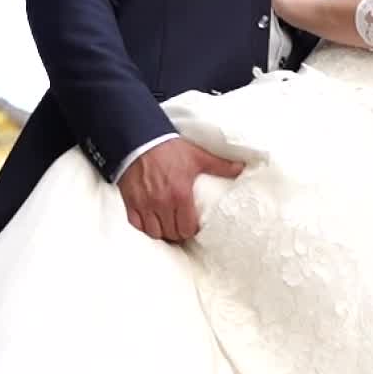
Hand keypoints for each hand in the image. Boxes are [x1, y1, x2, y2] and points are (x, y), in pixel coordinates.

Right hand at [116, 137, 242, 241]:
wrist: (140, 139)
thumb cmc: (169, 148)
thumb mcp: (197, 156)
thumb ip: (220, 165)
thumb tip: (241, 168)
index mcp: (180, 195)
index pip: (187, 229)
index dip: (191, 230)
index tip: (192, 226)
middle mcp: (162, 203)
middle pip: (172, 234)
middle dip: (178, 233)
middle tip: (180, 228)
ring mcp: (145, 204)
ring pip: (154, 233)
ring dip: (162, 232)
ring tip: (167, 226)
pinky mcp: (131, 202)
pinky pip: (137, 225)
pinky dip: (144, 227)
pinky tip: (150, 222)